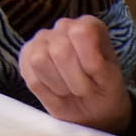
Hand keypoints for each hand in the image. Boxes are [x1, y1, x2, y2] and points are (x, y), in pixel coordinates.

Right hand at [19, 16, 133, 132]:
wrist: (92, 110)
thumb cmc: (103, 91)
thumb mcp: (110, 81)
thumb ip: (97, 64)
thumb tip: (80, 52)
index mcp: (88, 25)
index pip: (81, 33)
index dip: (87, 61)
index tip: (96, 75)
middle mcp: (63, 26)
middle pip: (59, 50)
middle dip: (74, 78)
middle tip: (83, 88)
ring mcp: (41, 40)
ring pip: (39, 60)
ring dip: (58, 84)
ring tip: (69, 88)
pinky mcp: (25, 56)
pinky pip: (30, 77)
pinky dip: (45, 90)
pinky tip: (55, 89)